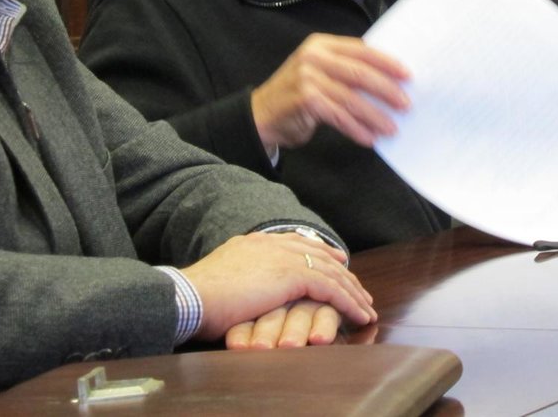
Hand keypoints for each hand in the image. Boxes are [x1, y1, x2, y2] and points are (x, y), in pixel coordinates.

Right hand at [180, 231, 376, 343]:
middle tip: (359, 287)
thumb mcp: (220, 279)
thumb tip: (241, 287)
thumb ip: (239, 277)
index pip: (294, 242)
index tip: (335, 259)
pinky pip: (331, 289)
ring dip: (352, 291)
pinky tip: (360, 315)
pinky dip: (349, 302)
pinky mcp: (292, 276)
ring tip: (366, 307)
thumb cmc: (198, 297)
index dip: (318, 251)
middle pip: (318, 254)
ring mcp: (283, 258)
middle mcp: (271, 244)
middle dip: (342, 271)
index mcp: (254, 242)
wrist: (192, 296)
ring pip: (330, 272)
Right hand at [250, 34, 409, 151]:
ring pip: (351, 98)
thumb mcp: (319, 71)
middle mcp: (314, 57)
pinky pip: (339, 116)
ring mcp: (307, 78)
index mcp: (321, 44)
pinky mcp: (305, 100)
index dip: (386, 62)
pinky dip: (356, 128)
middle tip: (405, 104)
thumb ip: (345, 68)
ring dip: (374, 115)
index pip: (361, 50)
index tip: (407, 75)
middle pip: (359, 73)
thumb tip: (388, 80)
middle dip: (386, 90)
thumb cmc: (296, 95)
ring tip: (391, 128)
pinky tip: (369, 138)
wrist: (261, 115)